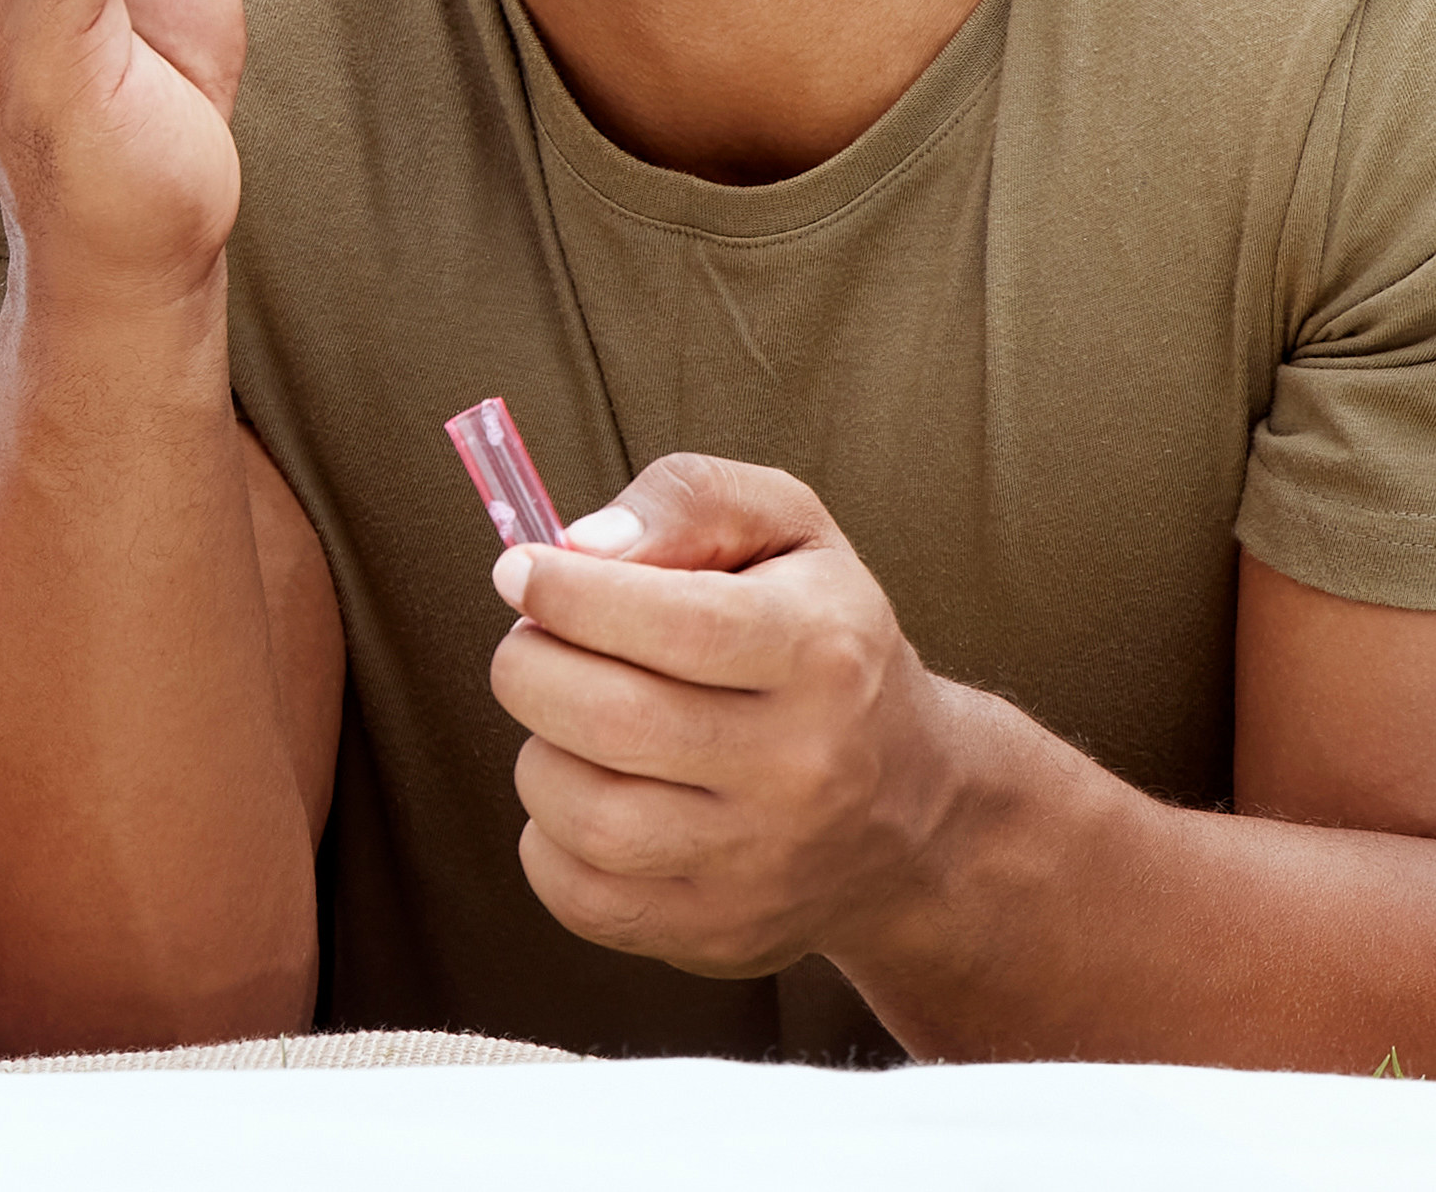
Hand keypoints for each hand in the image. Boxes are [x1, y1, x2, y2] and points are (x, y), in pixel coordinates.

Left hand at [488, 454, 971, 979]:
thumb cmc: (822, 642)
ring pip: (584, 813)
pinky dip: (545, 838)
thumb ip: (686, 500)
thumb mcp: (788, 529)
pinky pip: (579, 896)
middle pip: (611, 719)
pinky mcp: (722, 934)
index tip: (520, 571)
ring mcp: (764, 865)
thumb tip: (579, 544)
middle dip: (529, 664)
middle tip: (534, 642)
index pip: (673, 621)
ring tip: (567, 721)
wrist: (915, 809)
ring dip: (538, 750)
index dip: (567, 591)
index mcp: (820, 652)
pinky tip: (583, 790)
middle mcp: (802, 767)